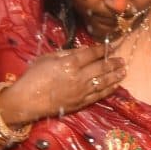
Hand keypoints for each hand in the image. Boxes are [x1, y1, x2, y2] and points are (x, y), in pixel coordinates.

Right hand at [0, 43, 126, 123]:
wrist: (26, 101)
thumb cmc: (32, 77)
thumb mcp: (47, 58)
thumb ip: (66, 53)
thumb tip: (83, 50)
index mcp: (69, 63)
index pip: (91, 54)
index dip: (102, 50)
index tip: (111, 46)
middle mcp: (79, 77)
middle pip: (101, 68)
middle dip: (113, 62)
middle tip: (122, 59)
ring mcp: (81, 91)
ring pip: (103, 82)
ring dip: (115, 75)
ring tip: (124, 70)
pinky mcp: (81, 103)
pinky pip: (99, 95)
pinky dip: (109, 89)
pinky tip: (116, 85)